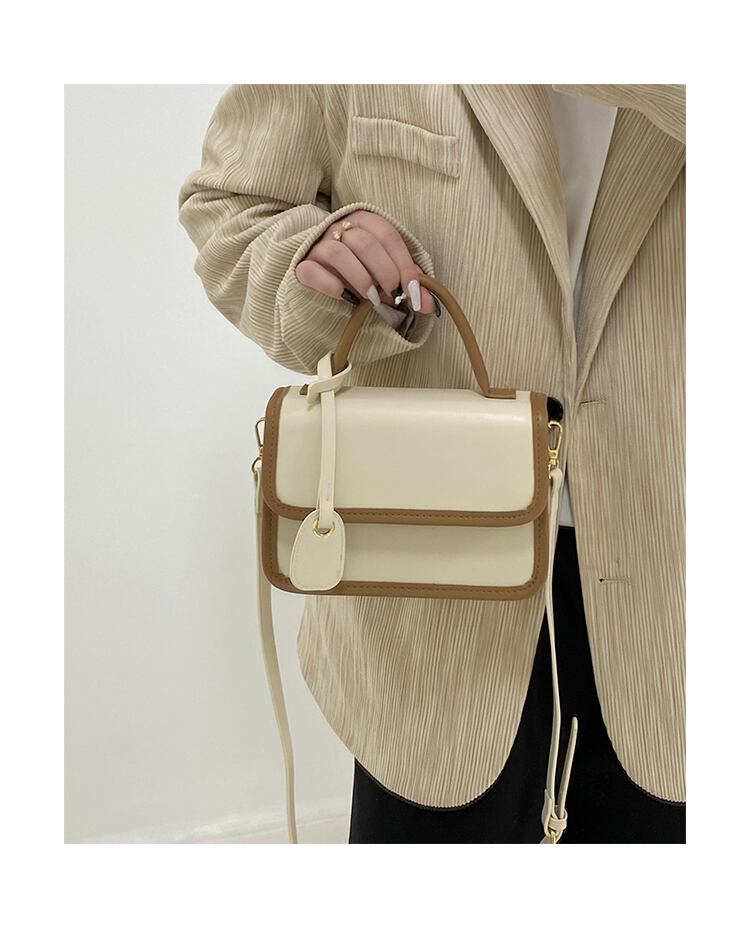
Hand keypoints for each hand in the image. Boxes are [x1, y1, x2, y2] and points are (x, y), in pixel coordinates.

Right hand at [295, 210, 436, 315]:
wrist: (317, 271)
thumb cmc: (360, 270)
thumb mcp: (386, 272)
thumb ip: (408, 284)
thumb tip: (431, 306)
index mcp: (364, 221)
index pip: (388, 236)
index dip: (405, 266)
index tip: (414, 294)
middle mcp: (339, 228)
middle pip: (365, 243)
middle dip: (384, 272)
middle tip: (392, 296)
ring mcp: (318, 246)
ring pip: (338, 253)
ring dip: (360, 278)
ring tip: (370, 298)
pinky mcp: (302, 266)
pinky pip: (312, 271)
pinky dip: (330, 285)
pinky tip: (344, 296)